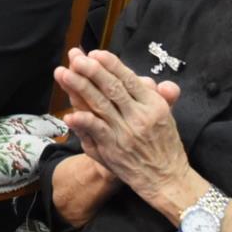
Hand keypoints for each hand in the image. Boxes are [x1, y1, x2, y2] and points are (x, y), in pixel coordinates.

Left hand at [56, 49, 187, 203]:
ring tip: (63, 74)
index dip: (111, 65)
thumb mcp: (168, 117)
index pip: (128, 79)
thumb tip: (160, 82)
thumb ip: (162, 96)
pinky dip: (83, 122)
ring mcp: (125, 132)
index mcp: (153, 105)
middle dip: (91, 70)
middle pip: (112, 88)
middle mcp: (139, 116)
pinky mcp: (113, 149)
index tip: (95, 53)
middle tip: (75, 57)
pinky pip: (96, 132)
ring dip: (79, 87)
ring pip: (100, 104)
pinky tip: (69, 114)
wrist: (167, 179)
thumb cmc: (165, 145)